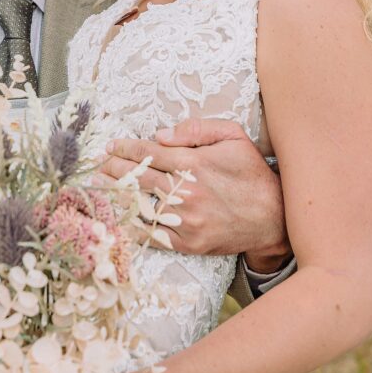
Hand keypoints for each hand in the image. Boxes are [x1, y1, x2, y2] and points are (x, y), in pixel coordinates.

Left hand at [101, 118, 290, 268]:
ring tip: (99, 187)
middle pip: (138, 178)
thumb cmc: (252, 172)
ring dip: (116, 195)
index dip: (125, 149)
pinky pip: (152, 234)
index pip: (148, 153)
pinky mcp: (188, 243)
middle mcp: (185, 192)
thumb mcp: (232, 136)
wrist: (274, 217)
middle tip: (97, 164)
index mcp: (193, 163)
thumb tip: (159, 135)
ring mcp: (185, 220)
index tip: (111, 146)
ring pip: (139, 205)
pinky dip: (131, 225)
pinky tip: (117, 216)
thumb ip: (196, 129)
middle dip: (114, 169)